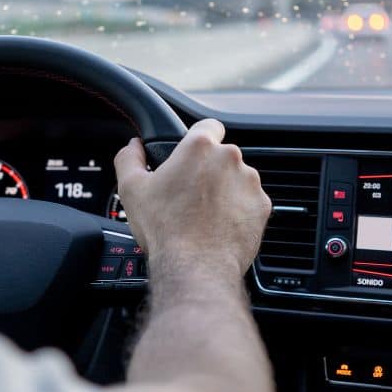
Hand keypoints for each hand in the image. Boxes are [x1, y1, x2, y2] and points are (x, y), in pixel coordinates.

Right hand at [114, 119, 271, 288]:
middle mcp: (230, 159)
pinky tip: (219, 226)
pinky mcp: (263, 207)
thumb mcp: (131, 189)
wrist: (196, 266)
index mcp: (200, 147)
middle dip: (208, 171)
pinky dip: (238, 210)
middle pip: (221, 156)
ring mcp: (250, 183)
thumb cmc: (165, 228)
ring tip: (204, 215)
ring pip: (237, 179)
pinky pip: (249, 202)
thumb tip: (133, 147)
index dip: (197, 138)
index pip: (208, 125)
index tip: (191, 155)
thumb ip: (129, 158)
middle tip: (189, 195)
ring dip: (224, 190)